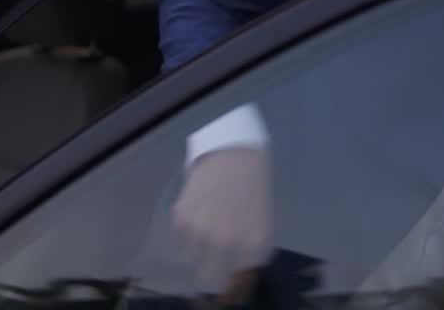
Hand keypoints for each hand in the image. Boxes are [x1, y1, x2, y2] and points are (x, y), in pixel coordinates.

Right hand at [173, 146, 272, 293]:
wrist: (234, 153)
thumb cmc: (253, 189)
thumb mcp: (263, 224)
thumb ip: (251, 255)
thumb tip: (236, 281)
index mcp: (251, 247)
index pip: (235, 286)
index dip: (230, 290)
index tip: (226, 291)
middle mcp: (224, 245)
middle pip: (209, 280)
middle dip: (211, 278)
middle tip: (213, 267)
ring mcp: (200, 233)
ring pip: (193, 261)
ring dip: (199, 253)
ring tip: (208, 231)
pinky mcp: (181, 219)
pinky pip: (182, 241)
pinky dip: (189, 235)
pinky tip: (200, 214)